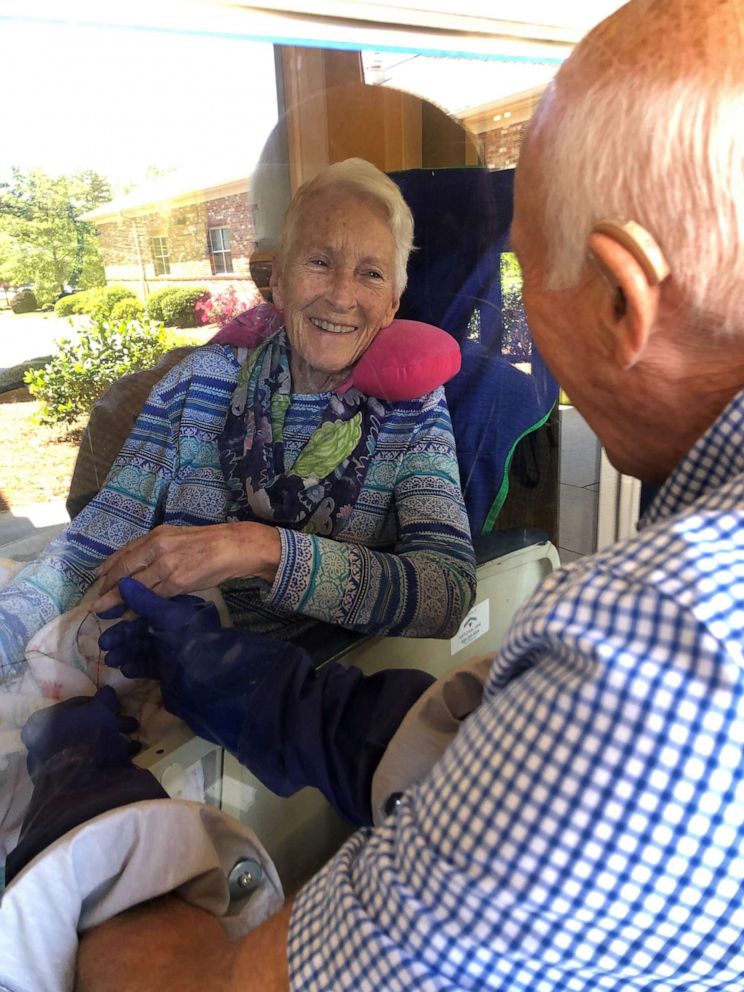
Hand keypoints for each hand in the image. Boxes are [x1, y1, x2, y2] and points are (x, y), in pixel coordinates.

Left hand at [22, 685, 139, 776]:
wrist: (85, 782)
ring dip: (111, 741)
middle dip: (108, 724)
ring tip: (132, 741)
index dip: (98, 703)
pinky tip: (128, 755)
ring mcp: (51, 767)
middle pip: (80, 727)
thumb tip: (107, 692)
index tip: (114, 706)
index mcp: (41, 722)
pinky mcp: (64, 785)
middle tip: (127, 724)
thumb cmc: (87, 737)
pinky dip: (108, 758)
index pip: (72, 705)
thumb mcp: (101, 710)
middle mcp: (40, 744)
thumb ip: (104, 698)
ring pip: (86, 746)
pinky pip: (88, 765)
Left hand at [92, 522, 281, 612]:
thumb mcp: (179, 539)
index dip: (108, 568)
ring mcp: (166, 564)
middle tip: (97, 603)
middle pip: (124, 571)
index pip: (125, 553)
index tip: (97, 579)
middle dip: (107, 589)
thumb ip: (159, 551)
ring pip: (135, 586)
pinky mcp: (178, 581)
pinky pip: (153, 597)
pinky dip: (140, 607)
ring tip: (107, 612)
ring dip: (118, 602)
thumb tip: (141, 570)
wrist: (236, 546)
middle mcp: (157, 547)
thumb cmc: (211, 544)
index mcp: (157, 535)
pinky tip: (131, 615)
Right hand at [99, 578, 300, 754]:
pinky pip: (147, 666)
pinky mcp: (168, 671)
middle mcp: (171, 630)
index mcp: (174, 613)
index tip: (104, 616)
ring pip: (140, 649)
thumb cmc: (190, 637)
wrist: (210, 675)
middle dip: (121, 637)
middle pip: (139, 630)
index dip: (124, 612)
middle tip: (104, 644)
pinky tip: (127, 670)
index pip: (144, 609)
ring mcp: (169, 651)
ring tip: (112, 660)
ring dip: (124, 652)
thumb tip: (122, 582)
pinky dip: (136, 667)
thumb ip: (145, 601)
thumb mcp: (167, 616)